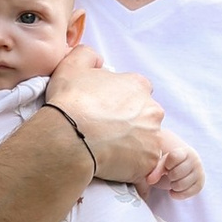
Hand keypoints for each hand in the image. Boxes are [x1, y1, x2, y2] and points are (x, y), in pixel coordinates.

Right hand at [44, 42, 165, 185]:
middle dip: (131, 123)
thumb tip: (98, 60)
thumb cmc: (71, 101)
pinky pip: (143, 165)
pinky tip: (112, 164)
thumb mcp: (72, 64)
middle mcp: (152, 110)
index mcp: (139, 85)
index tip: (107, 110)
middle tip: (107, 131)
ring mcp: (153, 137)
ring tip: (108, 149)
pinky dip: (131, 166)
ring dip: (132, 145)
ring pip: (146, 141)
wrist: (69, 138)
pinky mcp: (148, 162)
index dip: (122, 101)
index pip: (138, 91)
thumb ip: (88, 55)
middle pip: (146, 117)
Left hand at [149, 132, 205, 198]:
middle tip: (169, 175)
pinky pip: (187, 193)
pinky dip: (178, 194)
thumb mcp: (163, 163)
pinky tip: (173, 191)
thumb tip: (150, 180)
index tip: (167, 166)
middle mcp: (195, 161)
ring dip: (173, 186)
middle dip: (169, 177)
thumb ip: (156, 170)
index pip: (174, 157)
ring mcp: (199, 172)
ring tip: (172, 182)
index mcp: (185, 152)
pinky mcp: (200, 184)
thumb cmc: (171, 165)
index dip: (167, 164)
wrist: (184, 168)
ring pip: (181, 185)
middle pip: (176, 173)